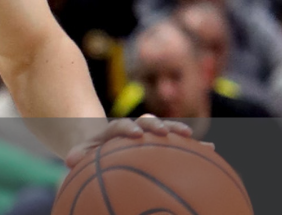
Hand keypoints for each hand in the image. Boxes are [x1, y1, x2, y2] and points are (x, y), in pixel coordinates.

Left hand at [63, 114, 194, 168]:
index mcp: (112, 131)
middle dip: (155, 125)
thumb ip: (78, 155)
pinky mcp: (159, 141)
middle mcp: (132, 129)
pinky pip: (177, 144)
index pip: (120, 125)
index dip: (127, 127)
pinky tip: (212, 150)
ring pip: (164, 129)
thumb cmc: (89, 152)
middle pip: (145, 122)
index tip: (135, 133)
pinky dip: (192, 146)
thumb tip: (69, 159)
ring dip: (177, 131)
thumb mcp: (80, 153)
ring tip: (194, 138)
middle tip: (163, 131)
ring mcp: (147, 134)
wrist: (97, 144)